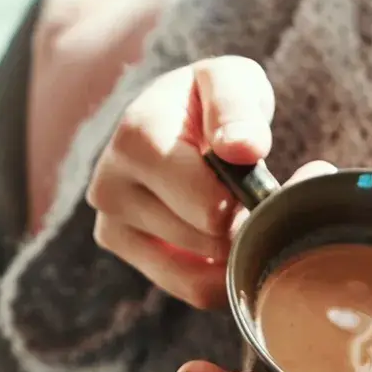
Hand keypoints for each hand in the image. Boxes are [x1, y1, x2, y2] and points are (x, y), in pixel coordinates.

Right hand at [87, 56, 324, 307]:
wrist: (173, 114)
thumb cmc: (209, 99)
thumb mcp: (233, 82)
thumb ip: (239, 108)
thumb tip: (242, 148)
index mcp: (136, 138)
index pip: (208, 206)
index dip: (249, 200)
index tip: (262, 178)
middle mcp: (109, 184)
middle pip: (206, 239)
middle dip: (242, 221)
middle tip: (252, 193)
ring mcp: (109, 221)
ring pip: (197, 274)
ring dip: (233, 249)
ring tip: (235, 209)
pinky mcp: (118, 245)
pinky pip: (187, 289)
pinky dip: (220, 275)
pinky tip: (226, 241)